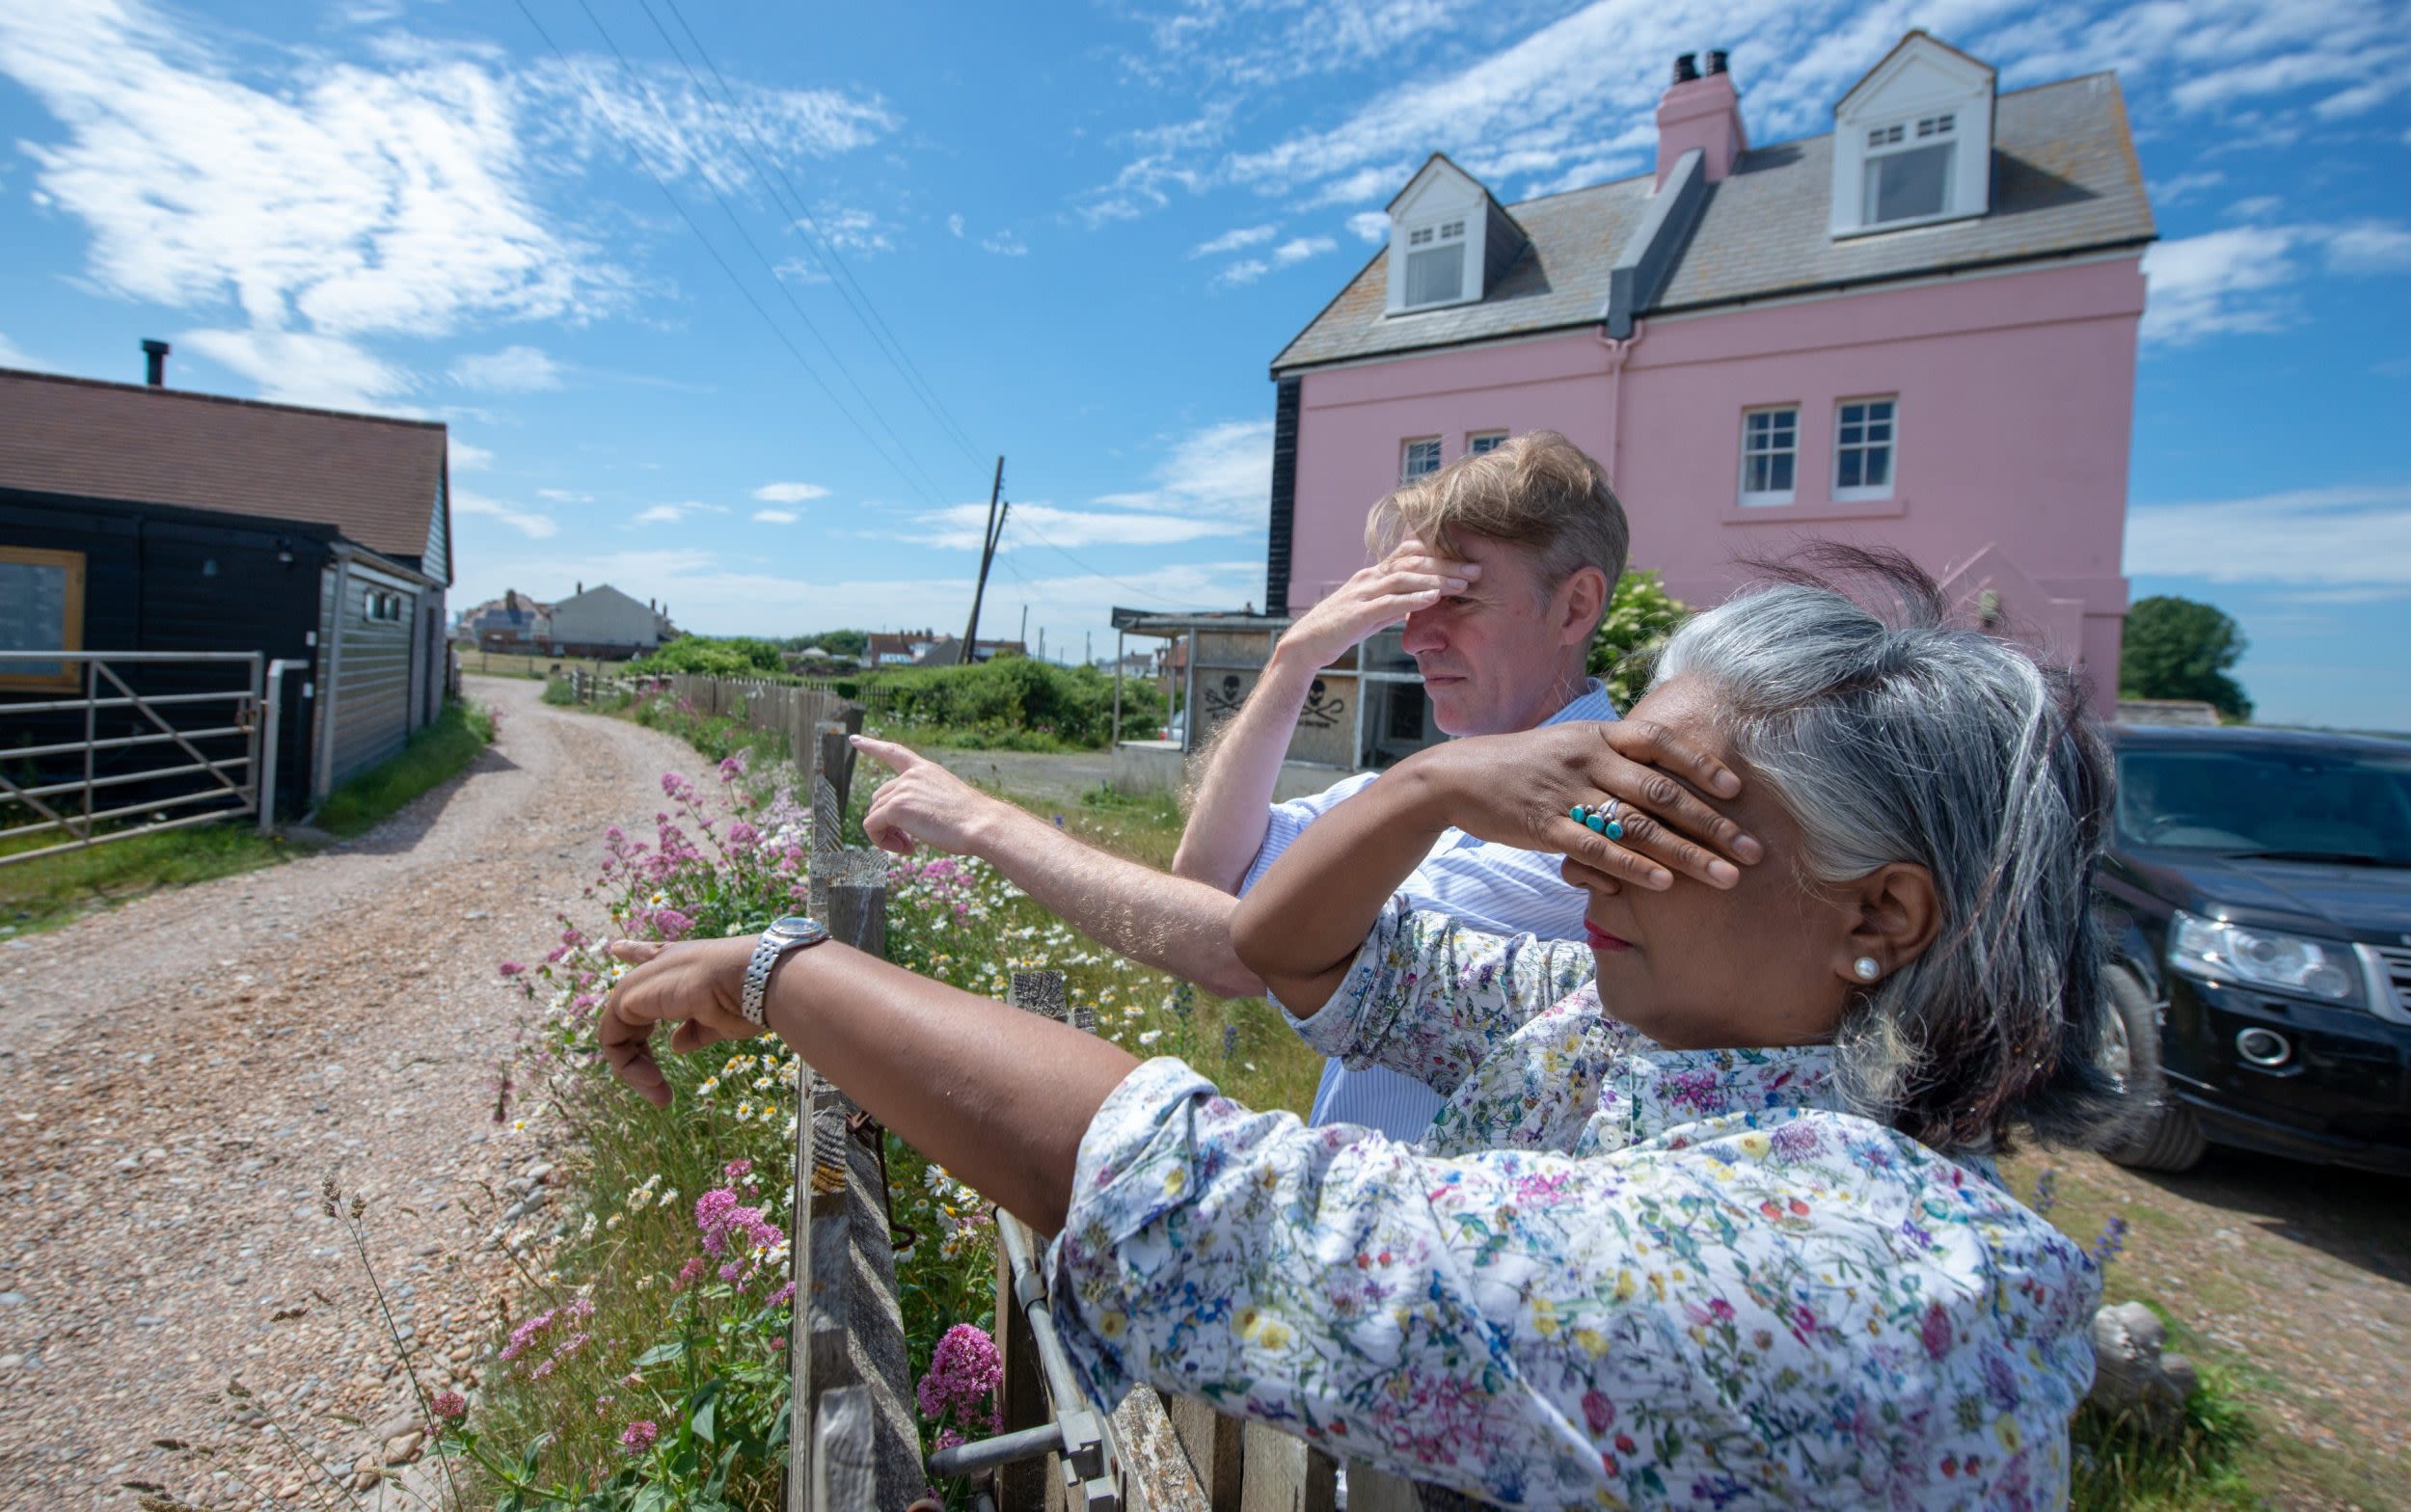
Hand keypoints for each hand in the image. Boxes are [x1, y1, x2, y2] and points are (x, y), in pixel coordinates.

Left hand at [599, 936, 758, 1106]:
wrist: (756, 981)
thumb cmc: (749, 999)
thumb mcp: (721, 1020)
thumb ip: (695, 1031)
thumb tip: (675, 1045)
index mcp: (683, 965)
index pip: (652, 956)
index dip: (634, 953)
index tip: (616, 949)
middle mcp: (660, 966)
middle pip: (629, 1010)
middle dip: (637, 1056)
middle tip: (661, 1093)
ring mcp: (642, 979)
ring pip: (618, 1031)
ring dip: (635, 1069)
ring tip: (661, 1094)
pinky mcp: (630, 995)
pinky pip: (613, 1038)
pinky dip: (628, 1065)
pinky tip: (653, 1081)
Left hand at [855, 736, 1010, 856]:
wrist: (981, 824)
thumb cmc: (972, 820)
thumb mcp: (946, 801)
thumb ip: (922, 801)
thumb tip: (901, 821)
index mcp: (925, 770)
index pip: (894, 752)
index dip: (872, 746)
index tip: (854, 740)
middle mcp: (911, 775)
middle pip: (879, 798)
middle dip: (887, 822)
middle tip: (907, 843)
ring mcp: (902, 789)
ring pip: (874, 814)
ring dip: (885, 835)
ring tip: (907, 847)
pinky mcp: (896, 807)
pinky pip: (872, 827)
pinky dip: (881, 841)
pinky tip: (904, 849)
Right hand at [1276, 538, 1477, 669]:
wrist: (1305, 645)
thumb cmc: (1340, 630)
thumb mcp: (1372, 613)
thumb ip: (1395, 603)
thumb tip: (1421, 598)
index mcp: (1373, 575)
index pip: (1409, 554)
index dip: (1439, 553)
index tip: (1466, 560)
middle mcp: (1369, 578)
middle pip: (1413, 562)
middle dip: (1447, 564)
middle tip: (1476, 570)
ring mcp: (1362, 594)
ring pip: (1405, 577)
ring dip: (1437, 579)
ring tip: (1463, 584)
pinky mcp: (1357, 614)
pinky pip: (1389, 602)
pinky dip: (1414, 598)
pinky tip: (1435, 598)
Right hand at [1406, 720, 1761, 892]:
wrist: (1457, 776)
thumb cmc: (1522, 765)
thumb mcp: (1569, 746)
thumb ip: (1613, 757)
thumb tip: (1663, 773)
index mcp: (1599, 736)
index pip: (1661, 743)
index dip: (1703, 765)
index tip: (1739, 790)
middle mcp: (1589, 760)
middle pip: (1664, 793)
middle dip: (1715, 824)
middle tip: (1754, 850)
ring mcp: (1568, 793)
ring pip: (1639, 825)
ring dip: (1688, 853)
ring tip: (1726, 877)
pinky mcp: (1546, 827)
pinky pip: (1598, 849)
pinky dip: (1635, 867)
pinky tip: (1665, 883)